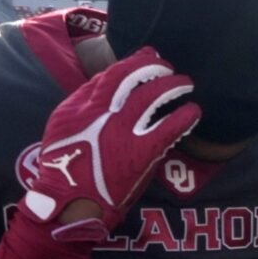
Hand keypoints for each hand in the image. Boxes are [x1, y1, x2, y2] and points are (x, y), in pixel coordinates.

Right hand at [20, 48, 196, 228]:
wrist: (71, 203)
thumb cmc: (66, 167)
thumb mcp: (62, 128)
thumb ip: (83, 106)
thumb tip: (105, 87)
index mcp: (81, 106)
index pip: (111, 74)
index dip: (133, 62)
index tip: (146, 55)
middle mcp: (101, 113)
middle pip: (132, 78)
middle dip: (153, 68)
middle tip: (167, 67)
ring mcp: (122, 131)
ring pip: (151, 96)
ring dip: (172, 86)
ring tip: (185, 82)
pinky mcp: (141, 152)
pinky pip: (168, 127)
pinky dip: (184, 116)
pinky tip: (194, 110)